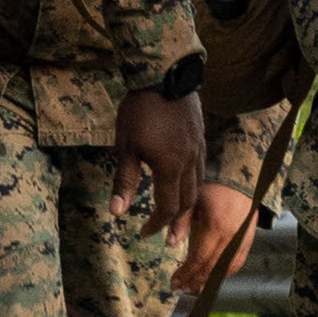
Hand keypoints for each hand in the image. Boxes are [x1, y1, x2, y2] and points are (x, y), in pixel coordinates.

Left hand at [121, 78, 211, 236]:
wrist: (165, 74)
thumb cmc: (140, 111)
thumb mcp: (126, 147)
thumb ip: (125, 182)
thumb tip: (116, 213)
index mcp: (170, 168)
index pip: (168, 207)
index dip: (157, 224)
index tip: (145, 233)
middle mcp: (189, 163)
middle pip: (188, 202)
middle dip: (179, 224)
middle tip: (173, 242)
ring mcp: (197, 150)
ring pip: (198, 186)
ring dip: (190, 208)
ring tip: (184, 220)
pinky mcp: (199, 137)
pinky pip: (201, 169)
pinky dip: (195, 185)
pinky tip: (188, 185)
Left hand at [175, 175, 262, 292]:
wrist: (242, 182)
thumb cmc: (213, 190)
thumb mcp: (193, 200)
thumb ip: (180, 221)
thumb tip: (170, 244)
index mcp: (216, 226)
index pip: (200, 257)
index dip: (186, 273)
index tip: (173, 282)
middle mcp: (231, 237)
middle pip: (211, 267)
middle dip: (193, 281)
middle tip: (178, 289)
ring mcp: (242, 241)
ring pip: (224, 270)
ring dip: (207, 281)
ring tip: (191, 288)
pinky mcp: (248, 243)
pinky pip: (236, 265)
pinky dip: (222, 274)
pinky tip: (210, 278)